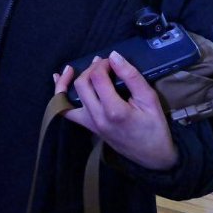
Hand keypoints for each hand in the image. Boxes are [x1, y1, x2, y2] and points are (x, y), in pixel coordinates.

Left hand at [54, 52, 177, 169]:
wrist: (153, 157)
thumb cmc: (155, 127)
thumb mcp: (150, 99)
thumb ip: (131, 76)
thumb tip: (114, 56)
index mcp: (114, 111)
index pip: (98, 79)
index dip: (103, 64)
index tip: (113, 60)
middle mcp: (96, 117)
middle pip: (82, 84)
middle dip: (90, 69)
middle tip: (103, 63)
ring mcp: (89, 123)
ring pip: (68, 98)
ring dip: (69, 80)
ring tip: (71, 68)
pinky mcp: (87, 126)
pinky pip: (66, 110)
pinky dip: (60, 94)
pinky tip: (57, 79)